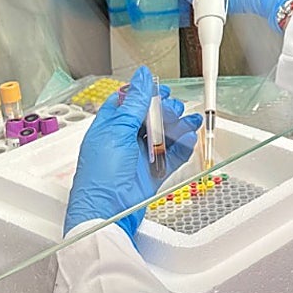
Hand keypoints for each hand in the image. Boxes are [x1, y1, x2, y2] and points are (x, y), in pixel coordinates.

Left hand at [64, 67, 202, 240]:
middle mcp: (124, 140)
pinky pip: (171, 156)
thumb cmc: (101, 176)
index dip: (146, 94)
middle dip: (165, 111)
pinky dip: (182, 147)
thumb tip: (142, 77)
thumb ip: (134, 105)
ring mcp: (139, 157)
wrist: (107, 214)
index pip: (129, 102)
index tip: (161, 90)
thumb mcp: (118, 132)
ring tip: (190, 122)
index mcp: (110, 126)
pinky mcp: (151, 173)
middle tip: (174, 110)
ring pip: (163, 136)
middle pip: (149, 117)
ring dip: (178, 127)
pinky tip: (190, 140)